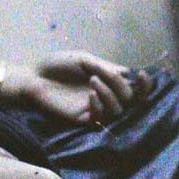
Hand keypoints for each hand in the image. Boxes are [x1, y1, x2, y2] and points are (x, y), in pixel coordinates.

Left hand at [28, 51, 149, 127]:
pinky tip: (90, 94)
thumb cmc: (57, 65)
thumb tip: (129, 73)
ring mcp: (95, 108)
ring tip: (93, 80)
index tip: (142, 75)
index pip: (134, 87)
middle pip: (129, 99)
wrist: (34, 77)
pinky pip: (100, 117)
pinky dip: (99, 105)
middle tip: (106, 75)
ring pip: (117, 110)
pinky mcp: (83, 119)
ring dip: (109, 94)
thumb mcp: (84, 59)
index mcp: (108, 81)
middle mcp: (105, 96)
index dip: (144, 85)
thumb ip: (106, 67)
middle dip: (122, 86)